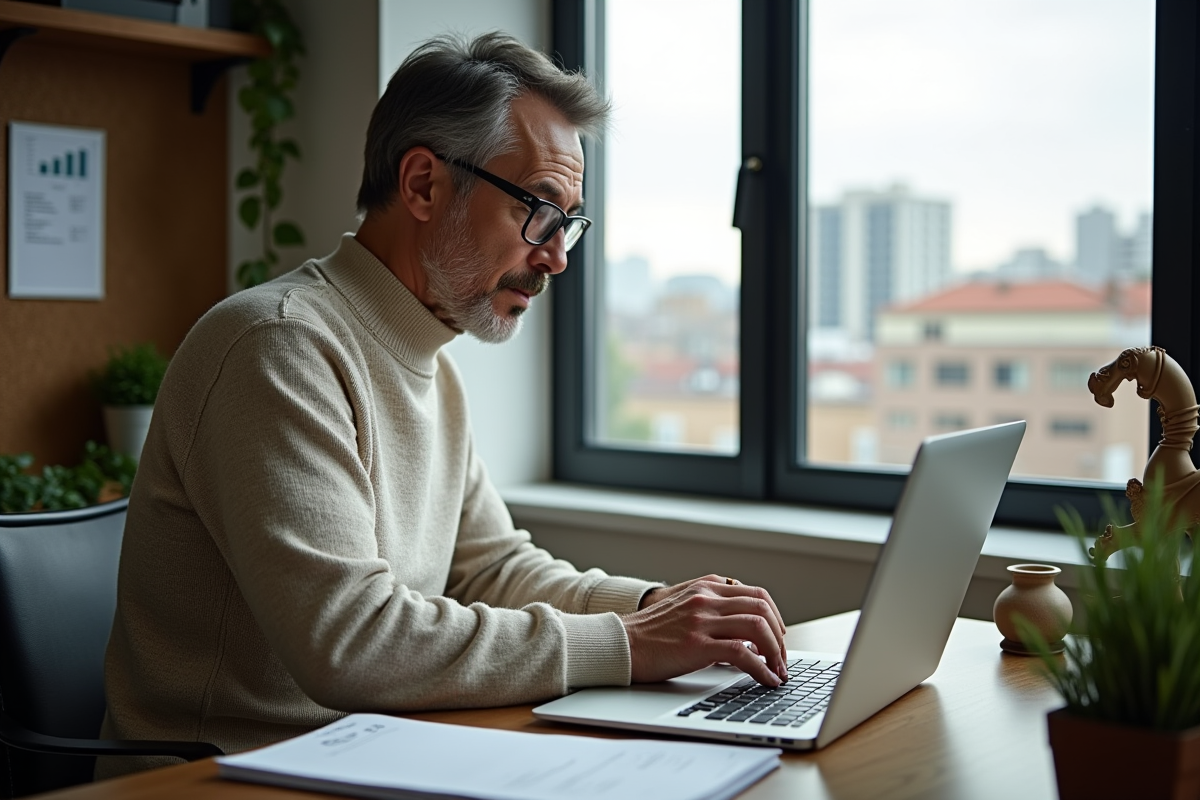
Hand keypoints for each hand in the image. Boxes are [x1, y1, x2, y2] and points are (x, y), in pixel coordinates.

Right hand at [624, 575, 787, 686]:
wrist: (620, 643)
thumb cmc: (649, 632)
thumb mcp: (682, 606)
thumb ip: (710, 608)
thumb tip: (743, 629)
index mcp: (705, 587)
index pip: (757, 595)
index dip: (775, 618)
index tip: (779, 637)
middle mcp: (706, 598)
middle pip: (762, 609)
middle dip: (780, 637)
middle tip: (781, 658)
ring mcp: (702, 620)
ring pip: (758, 627)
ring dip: (776, 653)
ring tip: (777, 671)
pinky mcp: (697, 644)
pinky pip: (743, 653)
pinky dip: (762, 669)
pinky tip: (766, 680)